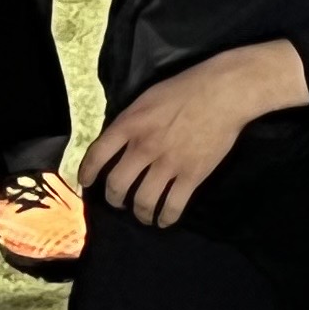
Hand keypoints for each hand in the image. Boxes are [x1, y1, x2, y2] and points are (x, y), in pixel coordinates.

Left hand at [79, 42, 308, 228]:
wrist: (222, 93)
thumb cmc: (184, 89)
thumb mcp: (146, 99)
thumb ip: (130, 122)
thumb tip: (118, 144)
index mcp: (129, 124)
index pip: (97, 155)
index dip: (87, 173)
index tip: (86, 183)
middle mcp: (144, 147)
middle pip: (117, 186)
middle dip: (114, 200)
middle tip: (118, 203)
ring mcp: (168, 164)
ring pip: (143, 202)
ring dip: (140, 214)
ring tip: (143, 215)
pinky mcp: (191, 176)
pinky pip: (173, 207)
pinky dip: (165, 219)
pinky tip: (164, 220)